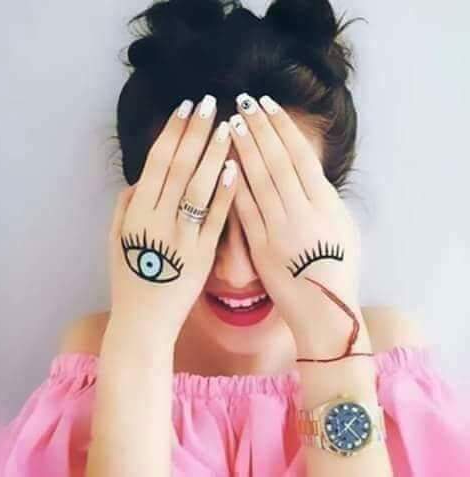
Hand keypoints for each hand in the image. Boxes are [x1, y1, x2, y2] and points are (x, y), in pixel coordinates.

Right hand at [108, 95, 236, 339]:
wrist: (143, 321)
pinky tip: (237, 168)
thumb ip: (125, 206)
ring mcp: (181, 237)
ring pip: (199, 187)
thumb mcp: (116, 239)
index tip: (186, 107)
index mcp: (135, 212)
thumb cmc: (129, 279)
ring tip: (229, 126)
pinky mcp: (202, 254)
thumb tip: (141, 178)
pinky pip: (215, 219)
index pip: (157, 162)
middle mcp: (156, 219)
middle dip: (196, 132)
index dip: (172, 132)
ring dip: (214, 154)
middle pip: (179, 166)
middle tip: (211, 102)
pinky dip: (226, 193)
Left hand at [230, 94, 371, 359]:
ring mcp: (282, 229)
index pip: (300, 156)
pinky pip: (246, 211)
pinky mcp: (263, 247)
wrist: (325, 309)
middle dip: (260, 128)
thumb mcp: (344, 229)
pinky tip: (222, 164)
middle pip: (278, 161)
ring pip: (260, 181)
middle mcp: (305, 211)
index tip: (267, 105)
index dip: (282, 128)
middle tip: (243, 101)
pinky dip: (234, 186)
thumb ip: (325, 200)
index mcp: (327, 204)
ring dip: (244, 149)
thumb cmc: (340, 269)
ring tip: (231, 123)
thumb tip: (310, 174)